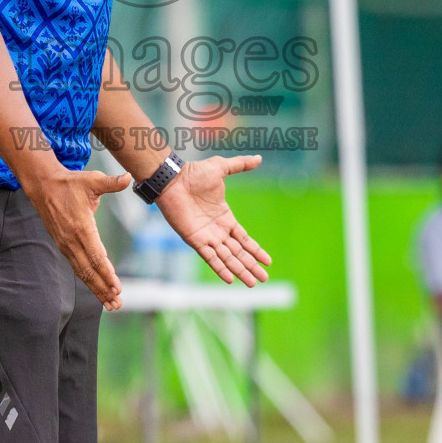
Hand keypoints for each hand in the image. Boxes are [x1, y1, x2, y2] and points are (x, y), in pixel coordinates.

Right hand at [24, 168, 131, 310]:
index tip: (117, 288)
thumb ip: (111, 183)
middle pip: (89, 271)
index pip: (96, 256)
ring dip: (96, 288)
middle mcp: (72, 240)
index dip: (107, 274)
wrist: (43, 186)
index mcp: (82, 227)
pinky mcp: (63, 246)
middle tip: (117, 303)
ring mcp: (66, 245)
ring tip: (110, 304)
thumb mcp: (92, 180)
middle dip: (103, 288)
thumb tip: (128, 177)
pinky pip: (77, 267)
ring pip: (82, 272)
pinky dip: (87, 280)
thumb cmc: (70, 183)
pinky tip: (96, 289)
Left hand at [155, 155, 271, 285]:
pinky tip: (230, 279)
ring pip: (227, 258)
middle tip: (264, 279)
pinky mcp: (195, 240)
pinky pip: (210, 257)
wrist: (173, 179)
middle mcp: (217, 231)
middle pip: (238, 253)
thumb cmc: (194, 173)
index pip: (244, 239)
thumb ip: (240, 165)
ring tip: (252, 284)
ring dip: (240, 271)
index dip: (255, 250)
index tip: (268, 261)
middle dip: (251, 266)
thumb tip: (259, 158)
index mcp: (225, 218)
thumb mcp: (221, 167)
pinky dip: (220, 268)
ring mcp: (207, 237)